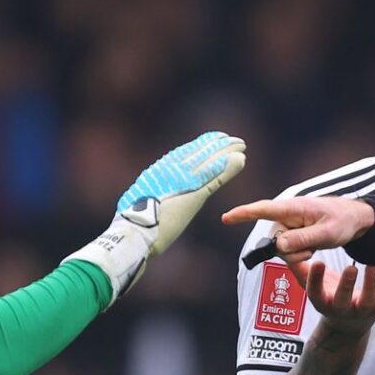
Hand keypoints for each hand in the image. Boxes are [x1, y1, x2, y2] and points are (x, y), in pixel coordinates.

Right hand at [67, 131, 246, 300]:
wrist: (133, 235)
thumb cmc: (133, 228)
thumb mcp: (140, 206)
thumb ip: (151, 198)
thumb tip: (151, 201)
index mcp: (157, 174)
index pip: (182, 155)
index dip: (199, 146)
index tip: (212, 139)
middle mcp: (170, 172)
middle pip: (198, 154)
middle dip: (216, 146)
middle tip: (232, 139)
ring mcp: (182, 182)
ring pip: (208, 162)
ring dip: (226, 153)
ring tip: (241, 145)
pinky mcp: (193, 195)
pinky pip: (214, 178)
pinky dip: (228, 169)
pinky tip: (241, 160)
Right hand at [223, 197, 374, 262]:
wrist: (354, 220)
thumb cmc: (342, 222)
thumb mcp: (327, 234)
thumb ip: (302, 239)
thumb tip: (278, 245)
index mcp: (293, 208)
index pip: (263, 210)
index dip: (243, 214)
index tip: (225, 218)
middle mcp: (287, 215)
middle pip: (274, 239)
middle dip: (291, 250)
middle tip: (314, 247)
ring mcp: (289, 224)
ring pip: (281, 247)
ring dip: (298, 252)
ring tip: (316, 244)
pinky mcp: (292, 232)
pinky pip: (288, 249)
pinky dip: (300, 252)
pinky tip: (313, 246)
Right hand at [295, 261, 374, 337]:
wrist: (348, 326)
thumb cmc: (329, 299)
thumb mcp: (313, 289)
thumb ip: (300, 271)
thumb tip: (283, 251)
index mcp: (322, 302)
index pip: (315, 292)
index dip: (315, 279)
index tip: (317, 262)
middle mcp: (340, 309)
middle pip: (342, 300)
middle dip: (346, 285)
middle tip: (350, 268)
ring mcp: (360, 311)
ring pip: (367, 300)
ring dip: (370, 284)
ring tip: (372, 265)